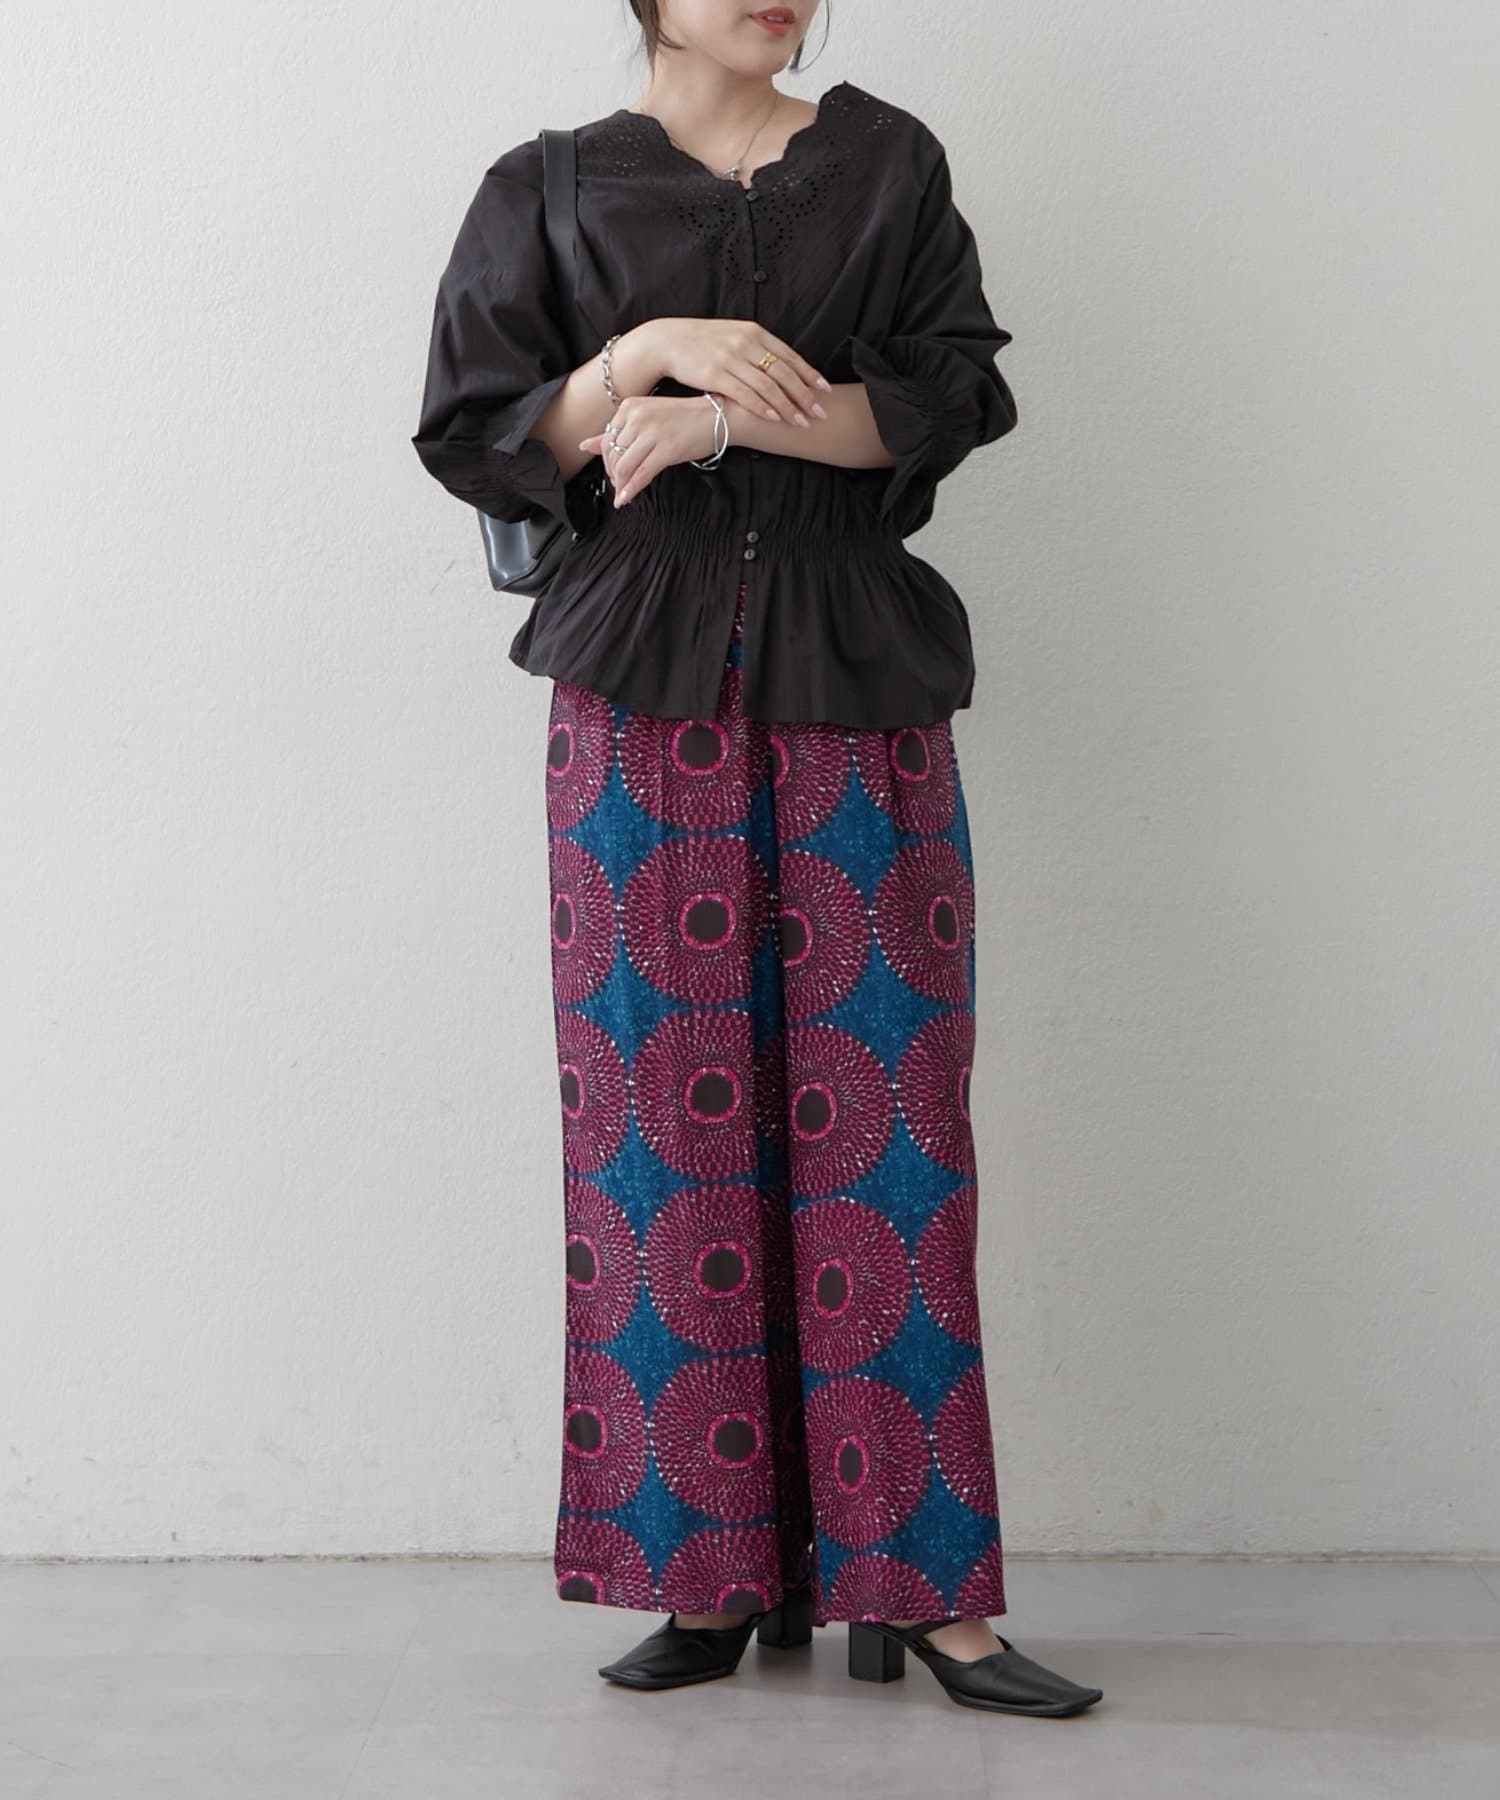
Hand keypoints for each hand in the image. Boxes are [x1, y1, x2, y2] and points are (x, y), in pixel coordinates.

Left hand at [579, 393, 725, 505]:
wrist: (717, 417)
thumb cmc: (684, 418)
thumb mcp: (648, 418)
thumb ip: (617, 431)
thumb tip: (585, 446)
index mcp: (630, 407)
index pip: (607, 439)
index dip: (607, 461)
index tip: (614, 472)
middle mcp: (637, 417)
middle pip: (613, 455)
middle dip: (613, 475)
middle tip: (618, 486)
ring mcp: (652, 433)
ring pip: (624, 467)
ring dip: (620, 485)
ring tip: (623, 493)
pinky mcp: (667, 450)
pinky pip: (641, 475)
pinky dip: (630, 491)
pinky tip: (626, 499)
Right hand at [648, 318, 830, 427]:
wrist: (667, 341)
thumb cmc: (702, 342)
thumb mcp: (733, 336)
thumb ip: (756, 349)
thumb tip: (780, 367)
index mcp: (754, 332)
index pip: (789, 356)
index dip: (809, 374)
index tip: (825, 391)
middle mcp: (746, 343)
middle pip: (783, 372)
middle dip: (805, 395)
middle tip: (820, 413)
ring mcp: (731, 358)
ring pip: (768, 385)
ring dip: (787, 406)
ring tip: (801, 422)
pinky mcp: (715, 374)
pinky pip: (745, 393)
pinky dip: (762, 407)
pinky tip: (775, 418)